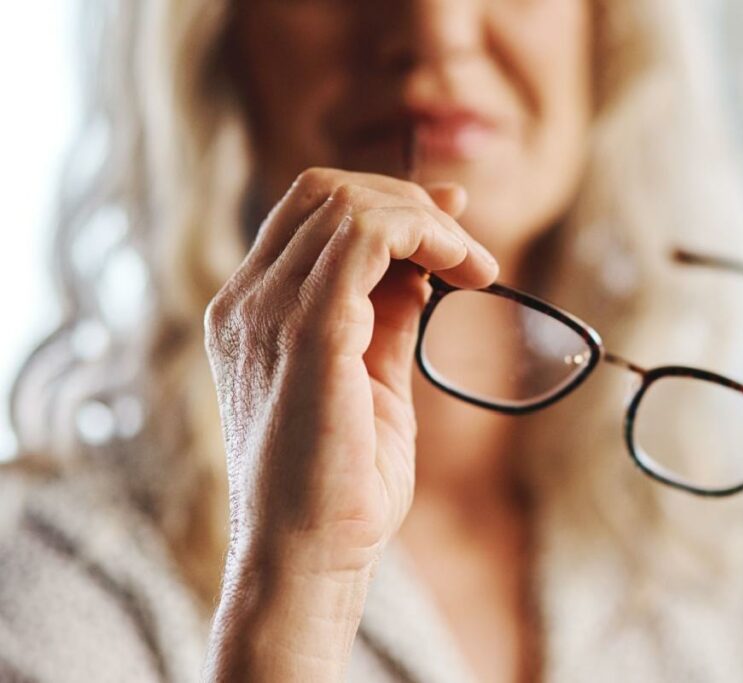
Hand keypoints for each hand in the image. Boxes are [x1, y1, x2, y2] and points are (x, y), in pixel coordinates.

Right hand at [202, 168, 495, 679]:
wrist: (307, 559)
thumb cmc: (339, 486)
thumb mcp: (369, 380)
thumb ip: (384, 316)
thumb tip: (420, 266)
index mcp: (252, 313)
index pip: (310, 215)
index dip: (386, 204)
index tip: (451, 220)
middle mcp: (248, 301)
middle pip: (326, 192)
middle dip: (409, 204)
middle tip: (467, 248)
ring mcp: (268, 311)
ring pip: (347, 202)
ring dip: (427, 220)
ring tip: (477, 265)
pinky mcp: (308, 330)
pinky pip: (367, 236)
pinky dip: (425, 235)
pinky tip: (465, 271)